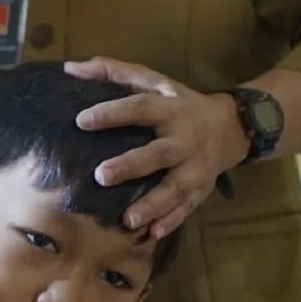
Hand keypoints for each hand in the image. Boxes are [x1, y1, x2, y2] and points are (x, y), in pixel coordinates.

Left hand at [65, 57, 249, 237]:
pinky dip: (171, 221)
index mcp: (170, 108)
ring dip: (153, 205)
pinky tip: (152, 233)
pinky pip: (187, 207)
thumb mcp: (152, 80)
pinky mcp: (202, 188)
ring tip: (127, 219)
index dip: (112, 113)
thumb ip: (113, 71)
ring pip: (176, 187)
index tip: (81, 121)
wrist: (230, 127)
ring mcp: (196, 167)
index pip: (139, 108)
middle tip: (100, 175)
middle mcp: (185, 139)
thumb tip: (70, 68)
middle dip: (131, 166)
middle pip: (159, 153)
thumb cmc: (178, 102)